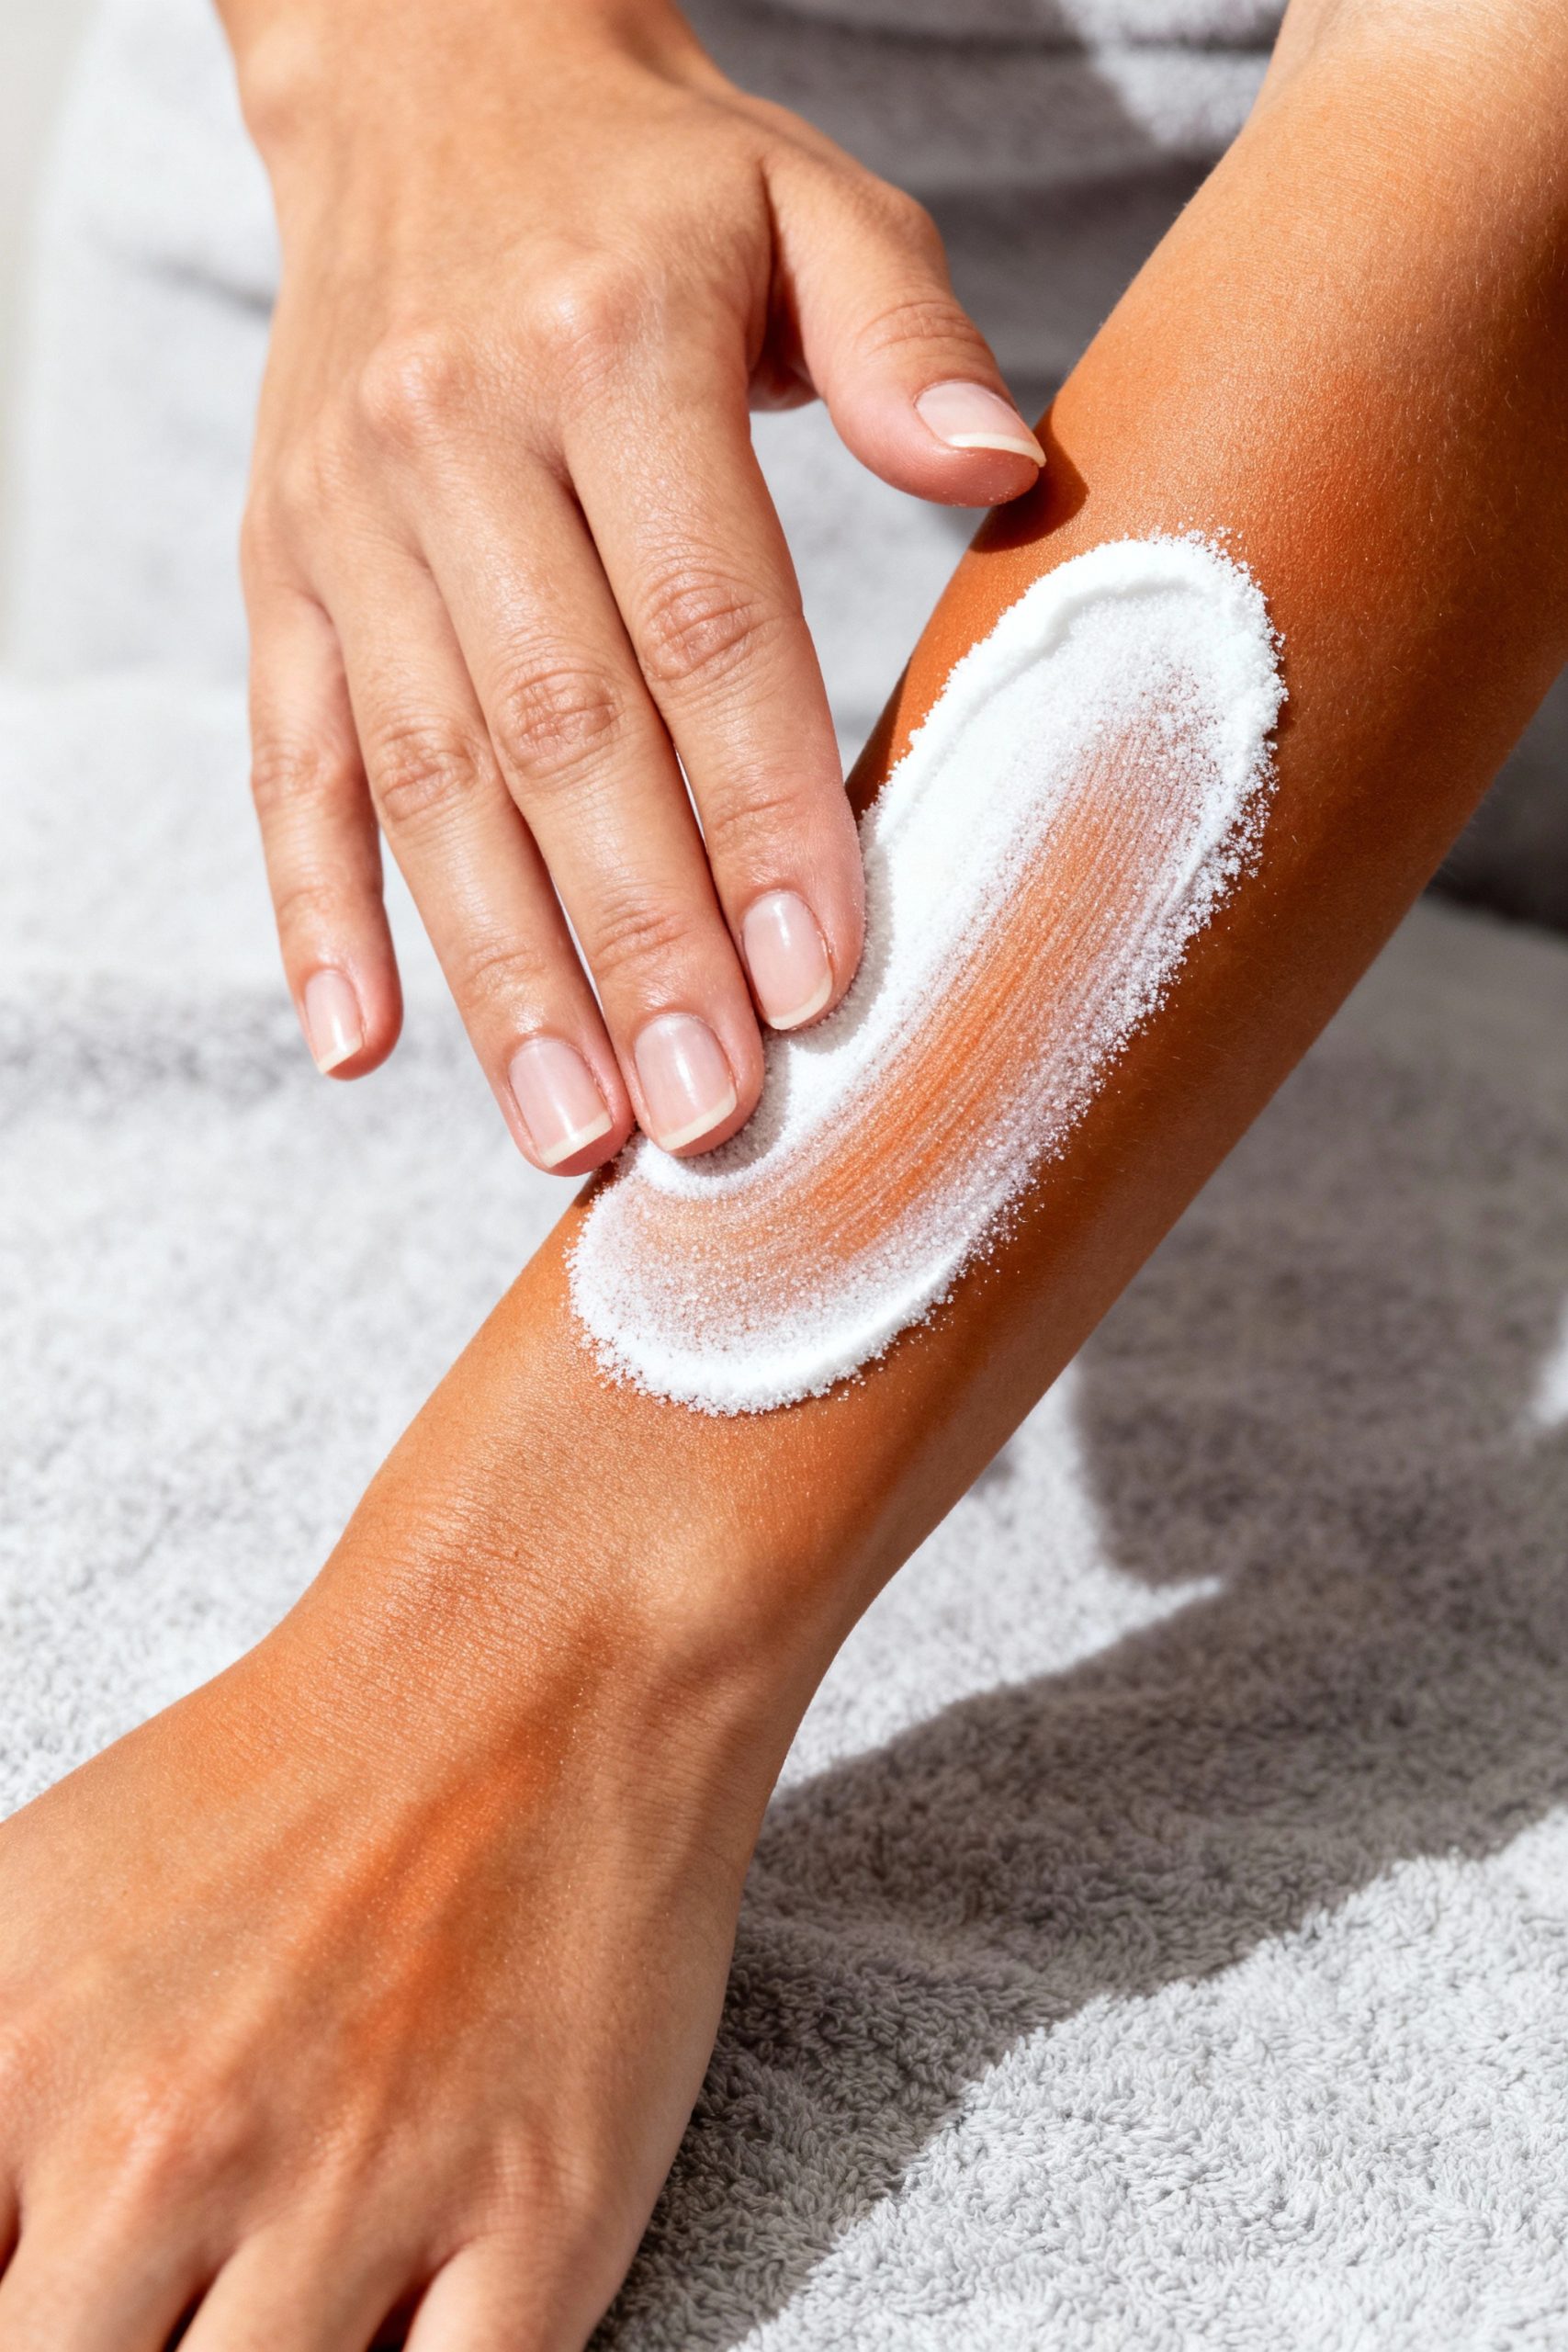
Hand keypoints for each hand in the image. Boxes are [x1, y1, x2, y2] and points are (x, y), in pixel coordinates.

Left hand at [0, 1520, 789, 2349]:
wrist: (538, 1656)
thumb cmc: (283, 1782)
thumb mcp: (17, 1911)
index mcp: (9, 2065)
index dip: (14, 2301)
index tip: (60, 2282)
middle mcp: (166, 2153)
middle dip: (110, 2344)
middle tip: (166, 2288)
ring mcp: (362, 2194)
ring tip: (270, 2299)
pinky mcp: (543, 2223)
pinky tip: (392, 2327)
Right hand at [230, 0, 1043, 1170]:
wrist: (422, 81)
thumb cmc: (656, 185)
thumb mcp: (812, 201)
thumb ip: (906, 336)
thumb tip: (1001, 468)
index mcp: (608, 349)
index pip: (702, 621)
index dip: (763, 810)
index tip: (822, 977)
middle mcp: (454, 438)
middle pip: (560, 733)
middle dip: (640, 942)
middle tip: (708, 1116)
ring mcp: (346, 518)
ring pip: (426, 779)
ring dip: (500, 971)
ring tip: (574, 1130)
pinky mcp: (280, 573)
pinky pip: (288, 758)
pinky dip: (313, 910)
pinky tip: (360, 1046)